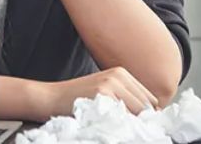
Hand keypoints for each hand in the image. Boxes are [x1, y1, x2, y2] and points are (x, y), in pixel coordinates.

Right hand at [43, 66, 159, 116]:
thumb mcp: (104, 89)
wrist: (51, 98)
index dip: (146, 114)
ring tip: (115, 125)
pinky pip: (124, 116)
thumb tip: (149, 115)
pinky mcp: (102, 95)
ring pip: (137, 111)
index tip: (137, 124)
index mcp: (121, 72)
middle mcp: (118, 75)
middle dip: (141, 119)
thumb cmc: (77, 99)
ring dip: (132, 122)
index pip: (149, 98)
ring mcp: (110, 84)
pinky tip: (108, 125)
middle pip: (146, 105)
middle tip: (126, 128)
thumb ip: (125, 97)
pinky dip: (121, 124)